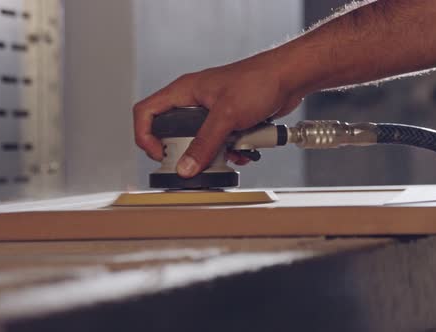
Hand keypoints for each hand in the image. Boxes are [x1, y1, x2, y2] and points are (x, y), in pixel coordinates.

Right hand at [133, 50, 303, 177]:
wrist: (289, 78)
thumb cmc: (258, 81)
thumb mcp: (227, 115)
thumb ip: (205, 143)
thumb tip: (186, 166)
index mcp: (184, 92)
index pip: (146, 112)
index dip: (145, 136)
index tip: (159, 154)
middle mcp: (195, 102)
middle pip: (174, 134)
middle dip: (189, 151)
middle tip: (199, 161)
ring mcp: (213, 113)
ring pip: (201, 143)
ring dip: (216, 153)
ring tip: (231, 151)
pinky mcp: (230, 122)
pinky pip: (222, 144)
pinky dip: (232, 150)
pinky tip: (245, 150)